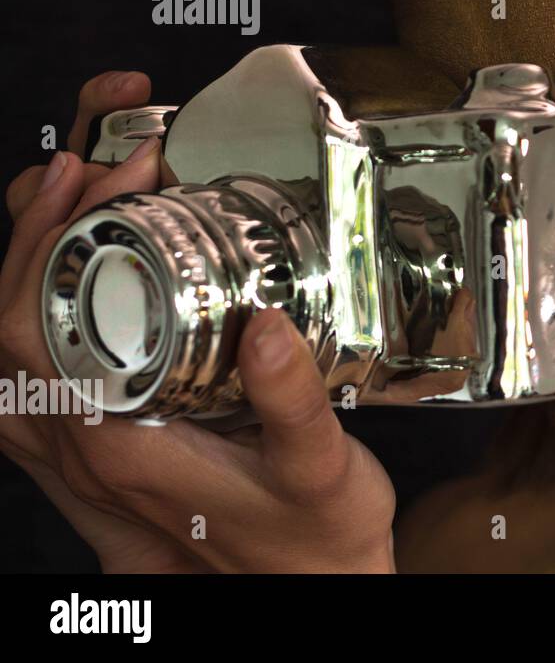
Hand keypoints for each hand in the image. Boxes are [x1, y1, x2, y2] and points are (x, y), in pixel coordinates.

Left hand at [0, 71, 396, 571]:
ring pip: (7, 349)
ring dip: (33, 264)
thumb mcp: (320, 471)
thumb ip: (290, 403)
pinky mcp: (100, 455)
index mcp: (116, 444)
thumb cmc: (313, 542)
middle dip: (40, 225)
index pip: (29, 324)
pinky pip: (31, 378)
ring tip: (81, 201)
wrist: (306, 595)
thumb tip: (268, 324)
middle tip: (99, 164)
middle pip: (4, 322)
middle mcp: (81, 448)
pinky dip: (38, 314)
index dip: (51, 234)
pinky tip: (78, 286)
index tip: (111, 173)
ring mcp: (82, 455)